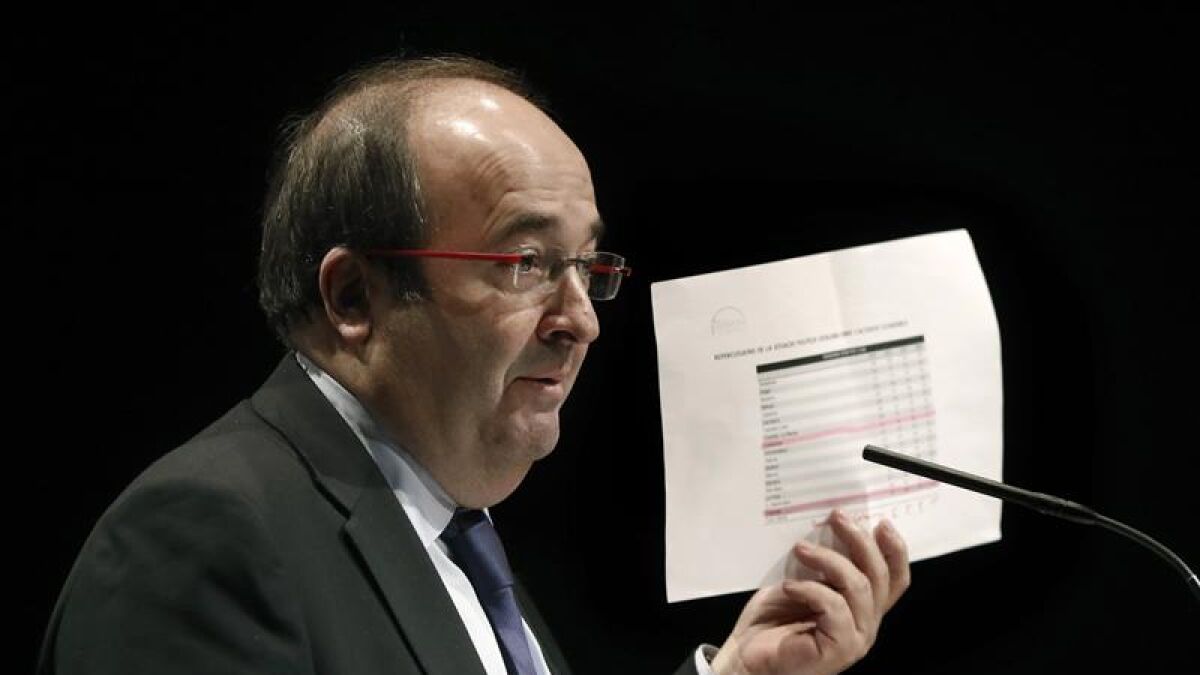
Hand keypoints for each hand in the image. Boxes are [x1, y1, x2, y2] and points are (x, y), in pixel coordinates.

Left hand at [709, 509, 909, 674]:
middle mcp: (866, 624)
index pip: (895, 579)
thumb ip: (823, 565)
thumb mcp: (802, 581)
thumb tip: (830, 526)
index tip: (880, 522)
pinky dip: (811, 590)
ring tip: (801, 549)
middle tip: (835, 518)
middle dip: (860, 541)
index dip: (894, 550)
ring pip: (859, 587)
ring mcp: (855, 639)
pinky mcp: (839, 650)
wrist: (747, 656)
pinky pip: (835, 608)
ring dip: (829, 560)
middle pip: (879, 576)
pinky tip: (789, 585)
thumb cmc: (772, 620)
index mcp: (863, 607)